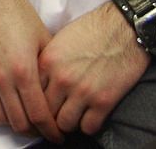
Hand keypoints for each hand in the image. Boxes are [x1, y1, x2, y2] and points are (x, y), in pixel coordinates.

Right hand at [0, 0, 59, 142]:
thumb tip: (57, 90)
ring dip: (16, 124)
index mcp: (24, 70)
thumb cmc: (16, 10)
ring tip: (28, 121)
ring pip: (1, 117)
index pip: (39, 115)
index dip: (51, 130)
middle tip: (46, 130)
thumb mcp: (43, 37)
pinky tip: (9, 107)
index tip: (59, 134)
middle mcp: (2, 79)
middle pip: (20, 123)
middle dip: (36, 132)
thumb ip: (48, 67)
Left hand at [38, 3, 149, 138]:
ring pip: (65, 124)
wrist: (124, 27)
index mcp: (48, 62)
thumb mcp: (60, 40)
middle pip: (45, 113)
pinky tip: (90, 116)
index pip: (31, 94)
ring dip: (69, 123)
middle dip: (50, 117)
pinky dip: (88, 125)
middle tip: (56, 117)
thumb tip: (38, 83)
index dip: (36, 102)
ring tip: (73, 116)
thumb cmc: (93, 30)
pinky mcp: (104, 101)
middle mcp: (62, 79)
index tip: (41, 106)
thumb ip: (47, 63)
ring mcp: (83, 91)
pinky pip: (88, 128)